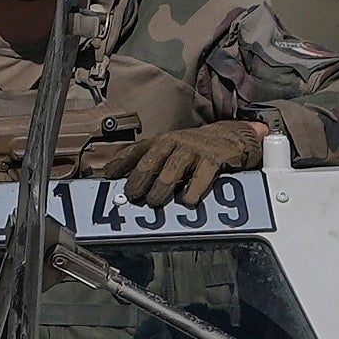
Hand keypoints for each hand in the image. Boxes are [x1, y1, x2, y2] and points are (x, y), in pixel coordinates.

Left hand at [118, 117, 265, 203]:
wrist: (230, 137)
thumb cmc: (195, 149)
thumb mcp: (171, 150)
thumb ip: (151, 163)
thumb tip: (125, 184)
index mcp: (161, 141)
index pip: (137, 150)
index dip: (122, 163)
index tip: (109, 176)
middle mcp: (175, 142)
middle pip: (152, 161)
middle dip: (139, 179)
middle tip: (132, 196)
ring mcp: (194, 149)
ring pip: (173, 169)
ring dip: (161, 187)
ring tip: (154, 202)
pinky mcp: (213, 159)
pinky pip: (201, 176)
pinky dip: (193, 190)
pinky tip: (187, 201)